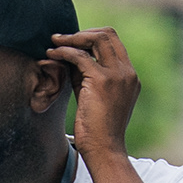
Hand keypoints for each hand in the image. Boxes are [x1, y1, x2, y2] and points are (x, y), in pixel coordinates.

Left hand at [49, 28, 140, 156]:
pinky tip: (52, 54)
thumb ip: (86, 74)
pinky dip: (64, 52)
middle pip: (108, 34)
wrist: (104, 149)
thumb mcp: (94, 95)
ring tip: (54, 43)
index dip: (91, 36)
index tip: (73, 42)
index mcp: (130, 75)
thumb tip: (69, 55)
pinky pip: (81, 56)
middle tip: (61, 38)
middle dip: (82, 33)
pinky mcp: (102, 81)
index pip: (114, 42)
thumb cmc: (96, 128)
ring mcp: (118, 75)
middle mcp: (128, 72)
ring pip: (97, 39)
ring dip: (72, 38)